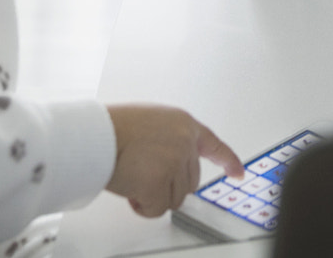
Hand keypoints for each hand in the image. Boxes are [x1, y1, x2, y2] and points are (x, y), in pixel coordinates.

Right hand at [105, 104, 243, 216]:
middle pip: (189, 181)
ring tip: (132, 176)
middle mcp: (184, 142)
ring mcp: (174, 163)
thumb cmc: (112, 128)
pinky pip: (157, 209)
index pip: (213, 144)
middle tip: (142, 173)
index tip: (237, 173)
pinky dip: (143, 206)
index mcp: (183, 124)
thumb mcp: (150, 123)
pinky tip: (129, 189)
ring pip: (175, 198)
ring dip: (153, 195)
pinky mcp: (160, 183)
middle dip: (167, 185)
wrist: (94, 135)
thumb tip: (169, 167)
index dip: (227, 161)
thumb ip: (168, 141)